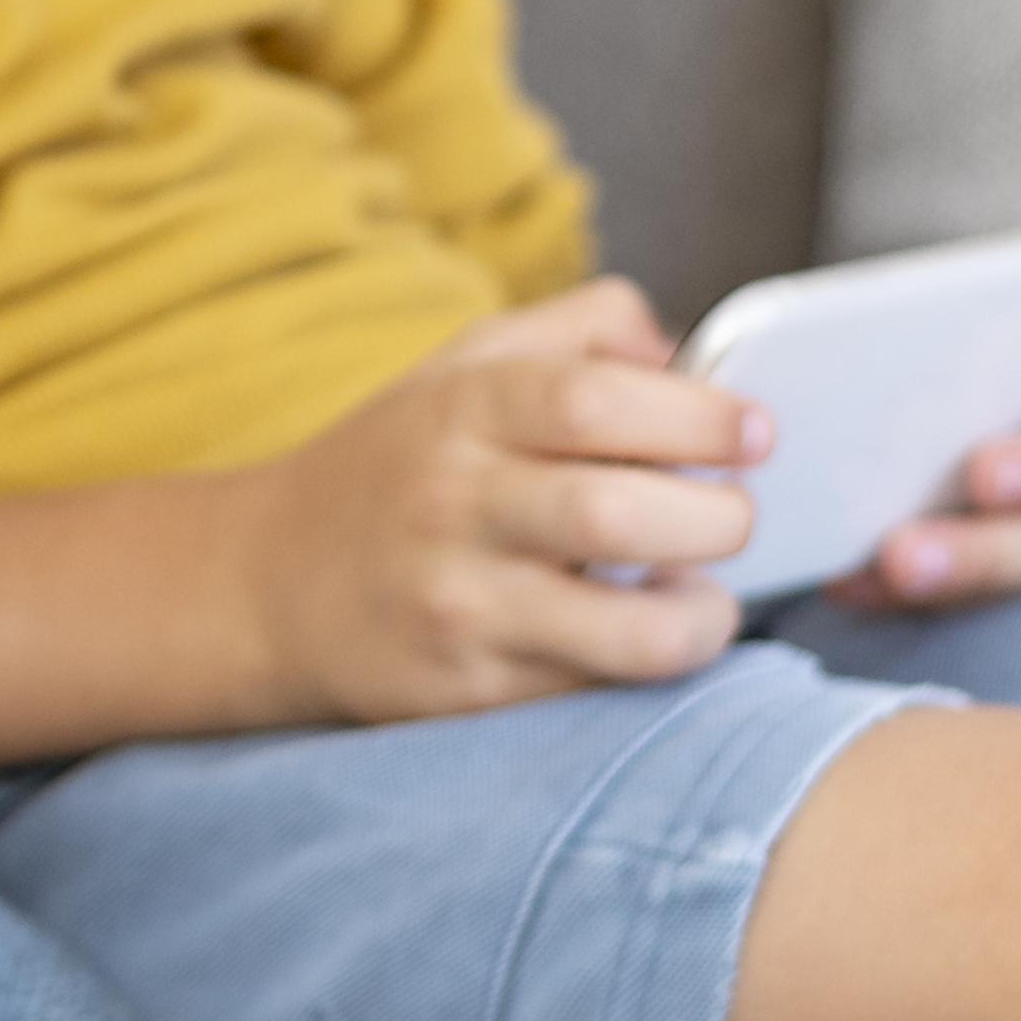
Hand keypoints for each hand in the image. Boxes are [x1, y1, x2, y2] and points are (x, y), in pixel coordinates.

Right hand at [222, 282, 762, 722]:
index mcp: (461, 410)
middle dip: (719, 518)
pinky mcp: (469, 690)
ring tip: (703, 591)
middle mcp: (455, 505)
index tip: (754, 432)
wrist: (266, 584)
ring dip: (703, 613)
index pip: (596, 400)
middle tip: (732, 514)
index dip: (700, 415)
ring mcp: (460, 605)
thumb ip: (580, 329)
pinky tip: (646, 632)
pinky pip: (596, 689)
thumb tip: (687, 352)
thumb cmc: (395, 465)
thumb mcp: (461, 364)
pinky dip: (649, 664)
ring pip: (630, 629)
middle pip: (621, 515)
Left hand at [813, 259, 1020, 610]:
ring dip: (990, 549)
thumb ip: (900, 316)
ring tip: (902, 555)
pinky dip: (924, 585)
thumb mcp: (902, 308)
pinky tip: (852, 581)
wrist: (863, 389)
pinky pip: (992, 586)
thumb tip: (817, 378)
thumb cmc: (907, 323)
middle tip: (986, 473)